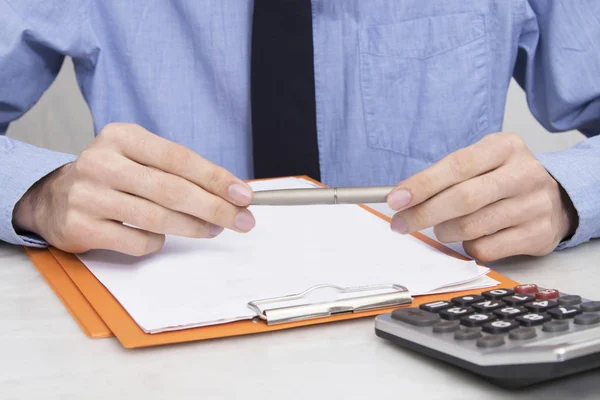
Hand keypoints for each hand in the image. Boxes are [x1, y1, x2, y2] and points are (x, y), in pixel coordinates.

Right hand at [13, 123, 255, 255]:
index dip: (216, 178)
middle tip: (242, 220)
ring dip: (194, 227)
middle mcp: (102, 162)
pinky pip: (137, 241)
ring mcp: (88, 195)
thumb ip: (178, 170)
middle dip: (214, 207)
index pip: (179, 158)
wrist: (52, 198)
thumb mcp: (138, 158)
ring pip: (157, 218)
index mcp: (121, 137)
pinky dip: (158, 241)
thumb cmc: (112, 176)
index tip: (243, 194)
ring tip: (213, 229)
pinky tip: (162, 235)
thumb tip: (229, 192)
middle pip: (172, 190)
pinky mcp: (81, 227)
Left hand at [386, 132, 577, 261]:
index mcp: (505, 147)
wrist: (556, 199)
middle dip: (424, 214)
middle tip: (401, 223)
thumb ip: (446, 176)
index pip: (457, 165)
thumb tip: (402, 198)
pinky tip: (471, 237)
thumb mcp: (481, 163)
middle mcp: (524, 173)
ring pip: (472, 226)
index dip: (422, 184)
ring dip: (445, 231)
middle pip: (463, 198)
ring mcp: (535, 205)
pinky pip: (486, 248)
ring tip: (441, 228)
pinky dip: (467, 246)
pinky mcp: (538, 235)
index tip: (396, 199)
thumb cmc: (503, 179)